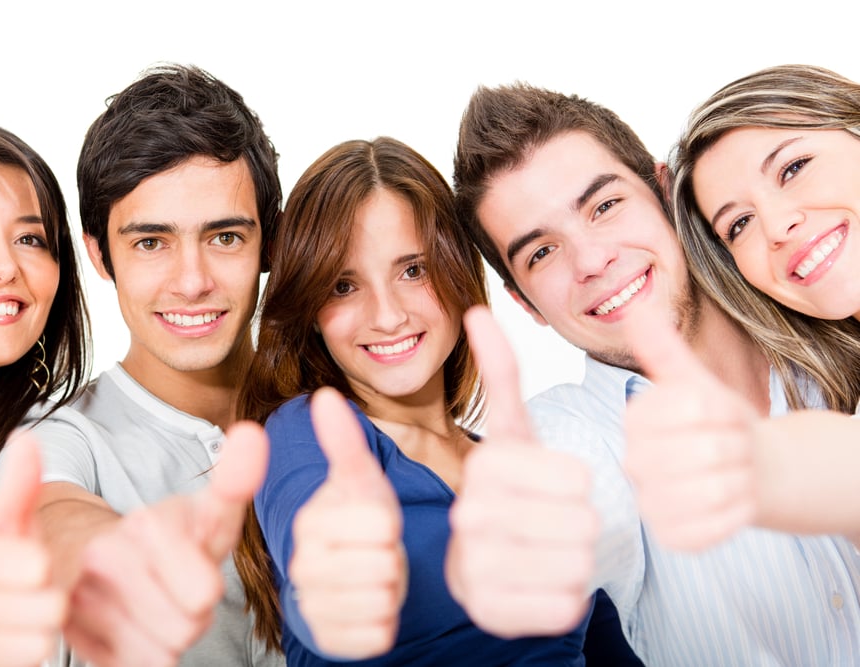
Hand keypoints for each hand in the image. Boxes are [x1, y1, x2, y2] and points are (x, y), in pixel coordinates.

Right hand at [0, 433, 65, 666]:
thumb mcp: (1, 515)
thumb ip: (20, 480)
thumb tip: (28, 437)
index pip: (29, 568)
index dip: (36, 565)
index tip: (36, 564)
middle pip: (44, 612)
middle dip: (52, 599)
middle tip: (44, 591)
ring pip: (35, 647)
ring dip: (42, 630)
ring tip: (35, 615)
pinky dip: (31, 654)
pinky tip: (26, 636)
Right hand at [63, 421, 268, 666]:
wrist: (89, 552)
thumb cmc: (170, 540)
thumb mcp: (205, 513)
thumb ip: (234, 482)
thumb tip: (250, 433)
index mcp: (152, 524)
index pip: (203, 591)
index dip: (202, 591)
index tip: (193, 583)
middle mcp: (109, 554)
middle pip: (190, 625)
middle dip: (192, 616)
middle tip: (175, 590)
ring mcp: (81, 595)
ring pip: (161, 653)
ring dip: (165, 639)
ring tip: (152, 607)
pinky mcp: (67, 632)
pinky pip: (128, 666)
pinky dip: (135, 655)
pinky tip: (126, 625)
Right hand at [289, 388, 405, 658]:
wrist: (350, 571)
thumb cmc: (360, 520)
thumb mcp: (360, 480)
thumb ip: (344, 441)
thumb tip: (324, 395)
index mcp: (309, 522)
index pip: (381, 526)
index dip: (391, 526)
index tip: (375, 525)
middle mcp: (300, 565)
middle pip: (384, 565)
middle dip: (392, 559)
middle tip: (377, 553)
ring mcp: (311, 606)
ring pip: (383, 601)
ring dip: (391, 591)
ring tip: (375, 576)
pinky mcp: (327, 641)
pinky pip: (379, 636)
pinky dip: (386, 623)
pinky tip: (372, 606)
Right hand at [446, 306, 597, 637]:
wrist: (484, 554)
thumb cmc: (513, 487)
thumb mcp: (512, 430)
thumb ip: (501, 371)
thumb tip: (479, 310)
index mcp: (483, 467)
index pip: (575, 479)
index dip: (580, 484)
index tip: (558, 485)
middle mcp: (469, 517)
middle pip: (580, 523)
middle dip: (582, 522)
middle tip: (556, 520)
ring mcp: (476, 569)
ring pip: (577, 565)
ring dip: (578, 559)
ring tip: (550, 548)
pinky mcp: (489, 613)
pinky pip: (564, 605)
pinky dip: (566, 595)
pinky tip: (541, 580)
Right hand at [623, 307, 757, 550]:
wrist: (744, 468)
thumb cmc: (719, 423)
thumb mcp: (697, 381)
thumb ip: (663, 347)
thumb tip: (633, 309)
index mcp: (636, 420)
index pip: (691, 407)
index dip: (723, 409)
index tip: (723, 412)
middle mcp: (633, 462)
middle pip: (706, 451)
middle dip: (736, 446)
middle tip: (734, 445)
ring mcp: (650, 503)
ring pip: (712, 491)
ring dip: (740, 480)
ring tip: (735, 471)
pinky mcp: (671, 537)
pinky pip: (714, 528)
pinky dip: (736, 514)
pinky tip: (732, 501)